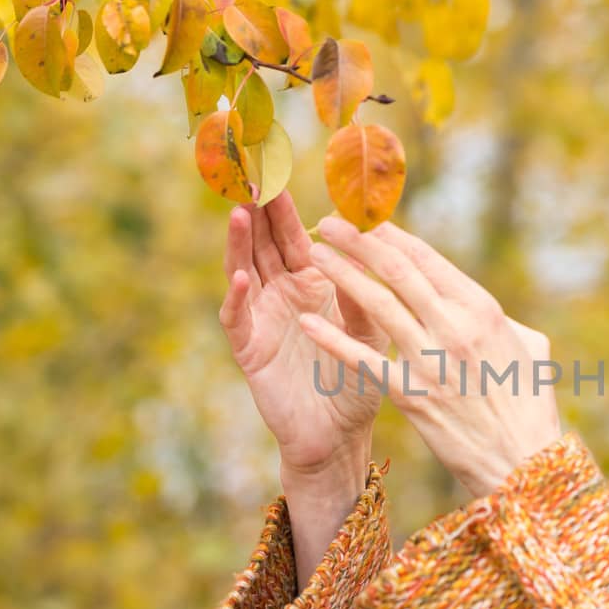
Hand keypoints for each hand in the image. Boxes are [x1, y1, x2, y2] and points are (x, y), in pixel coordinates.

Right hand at [218, 192, 390, 478]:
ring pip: (244, 272)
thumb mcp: (370, 331)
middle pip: (264, 245)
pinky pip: (238, 319)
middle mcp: (281, 296)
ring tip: (241, 213)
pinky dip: (237, 299)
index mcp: (311, 285)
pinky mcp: (250, 349)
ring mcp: (261, 320)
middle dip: (259, 212)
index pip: (295, 237)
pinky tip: (240, 279)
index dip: (286, 208)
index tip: (280, 172)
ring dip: (241, 244)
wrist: (339, 436)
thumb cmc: (356, 382)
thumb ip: (367, 293)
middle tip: (251, 175)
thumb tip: (371, 247)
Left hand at [296, 215, 562, 499]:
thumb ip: (498, 319)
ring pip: (376, 304)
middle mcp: (455, 327)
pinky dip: (333, 339)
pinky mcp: (410, 396)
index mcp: (482, 308)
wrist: (522, 463)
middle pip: (396, 270)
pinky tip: (309, 321)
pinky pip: (363, 360)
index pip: (427, 258)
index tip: (365, 219)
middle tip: (327, 222)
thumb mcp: (529, 346)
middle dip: (357, 240)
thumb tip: (473, 306)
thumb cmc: (529, 405)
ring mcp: (431, 361)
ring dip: (340, 274)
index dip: (390, 233)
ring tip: (313, 255)